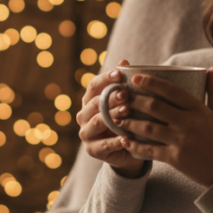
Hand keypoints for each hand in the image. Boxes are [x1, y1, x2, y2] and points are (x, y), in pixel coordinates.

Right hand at [76, 59, 147, 177]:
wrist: (126, 150)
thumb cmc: (126, 120)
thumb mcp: (126, 102)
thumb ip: (123, 84)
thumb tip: (124, 61)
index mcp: (90, 101)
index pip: (94, 86)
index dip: (106, 79)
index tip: (120, 74)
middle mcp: (84, 116)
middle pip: (95, 103)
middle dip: (110, 98)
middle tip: (126, 94)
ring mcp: (86, 134)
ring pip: (97, 122)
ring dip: (112, 116)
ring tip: (127, 112)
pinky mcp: (93, 150)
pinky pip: (104, 145)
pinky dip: (116, 141)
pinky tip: (127, 138)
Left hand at [114, 67, 212, 186]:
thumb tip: (210, 68)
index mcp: (199, 110)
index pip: (171, 91)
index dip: (151, 82)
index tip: (135, 78)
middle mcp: (189, 123)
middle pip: (155, 107)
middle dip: (134, 100)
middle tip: (120, 96)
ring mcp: (181, 141)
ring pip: (148, 128)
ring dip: (129, 122)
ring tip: (116, 118)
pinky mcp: (175, 159)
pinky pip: (150, 150)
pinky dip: (135, 145)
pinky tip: (124, 141)